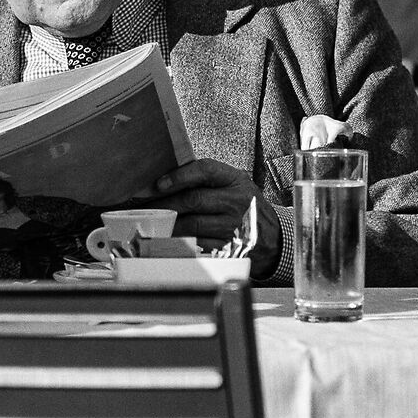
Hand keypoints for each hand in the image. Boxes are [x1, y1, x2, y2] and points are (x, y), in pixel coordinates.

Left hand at [145, 158, 281, 277]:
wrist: (270, 237)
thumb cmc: (244, 206)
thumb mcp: (235, 185)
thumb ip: (208, 180)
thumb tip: (166, 180)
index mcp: (236, 180)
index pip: (205, 170)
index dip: (179, 176)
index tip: (158, 184)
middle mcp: (237, 201)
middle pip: (194, 199)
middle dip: (166, 203)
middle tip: (147, 206)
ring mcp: (234, 226)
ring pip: (193, 224)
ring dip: (169, 224)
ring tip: (154, 222)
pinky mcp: (229, 246)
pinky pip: (199, 242)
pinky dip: (181, 240)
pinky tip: (170, 237)